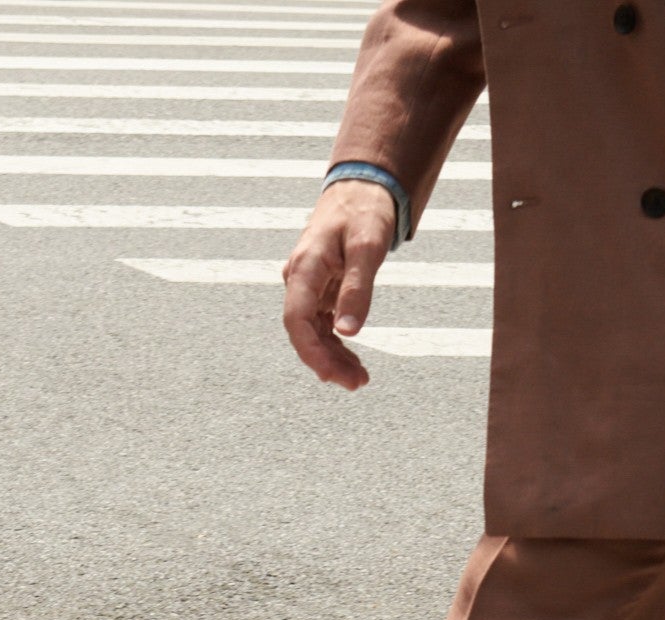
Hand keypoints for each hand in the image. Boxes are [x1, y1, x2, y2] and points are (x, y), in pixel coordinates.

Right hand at [280, 179, 396, 389]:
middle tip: (357, 383)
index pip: (296, 320)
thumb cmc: (364, 212)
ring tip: (359, 379)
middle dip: (326, 361)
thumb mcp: (368, 248)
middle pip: (303, 331)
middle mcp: (301, 279)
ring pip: (313, 331)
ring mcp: (309, 286)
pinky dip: (336, 344)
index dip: (311, 352)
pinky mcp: (320, 289)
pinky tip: (353, 361)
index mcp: (306, 268)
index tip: (331, 376)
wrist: (362, 189)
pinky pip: (322, 324)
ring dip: (332, 357)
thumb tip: (348, 332)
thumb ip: (358, 289)